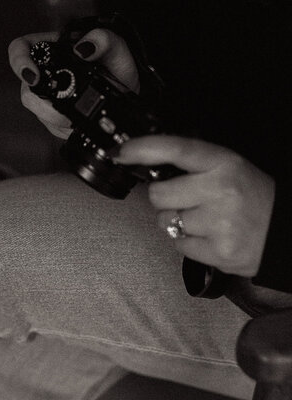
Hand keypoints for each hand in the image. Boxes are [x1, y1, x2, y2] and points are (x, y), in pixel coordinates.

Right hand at [8, 28, 138, 138]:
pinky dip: (64, 127)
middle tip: (64, 112)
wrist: (128, 94)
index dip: (20, 61)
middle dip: (44, 105)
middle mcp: (46, 71)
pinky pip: (51, 125)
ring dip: (56, 118)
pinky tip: (77, 122)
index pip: (21, 48)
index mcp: (54, 47)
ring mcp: (47, 96)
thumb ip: (104, 40)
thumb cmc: (119, 66)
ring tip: (76, 117)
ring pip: (37, 110)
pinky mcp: (54, 116)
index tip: (34, 77)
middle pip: (26, 88)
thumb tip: (83, 48)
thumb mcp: (118, 49)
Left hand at [114, 135, 275, 276]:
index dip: (144, 148)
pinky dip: (187, 242)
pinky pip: (178, 244)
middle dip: (163, 198)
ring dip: (176, 221)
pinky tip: (208, 236)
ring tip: (203, 219)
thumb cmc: (253, 197)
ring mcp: (219, 223)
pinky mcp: (218, 251)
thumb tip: (148, 160)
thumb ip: (193, 164)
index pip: (177, 149)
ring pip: (166, 221)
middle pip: (159, 194)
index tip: (123, 151)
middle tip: (184, 199)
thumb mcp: (229, 167)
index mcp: (224, 164)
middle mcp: (221, 190)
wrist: (284, 232)